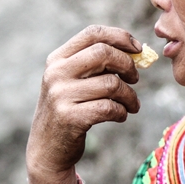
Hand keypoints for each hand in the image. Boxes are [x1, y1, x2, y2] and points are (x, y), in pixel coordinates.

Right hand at [27, 26, 141, 183]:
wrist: (46, 149)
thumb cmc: (68, 111)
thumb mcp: (72, 82)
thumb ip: (96, 65)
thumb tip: (138, 51)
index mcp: (57, 60)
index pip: (93, 34)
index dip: (120, 37)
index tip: (137, 48)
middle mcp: (55, 74)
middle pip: (104, 53)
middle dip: (127, 64)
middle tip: (135, 78)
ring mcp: (60, 96)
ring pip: (111, 83)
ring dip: (129, 95)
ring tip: (131, 104)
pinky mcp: (70, 118)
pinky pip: (109, 108)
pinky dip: (122, 112)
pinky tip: (121, 116)